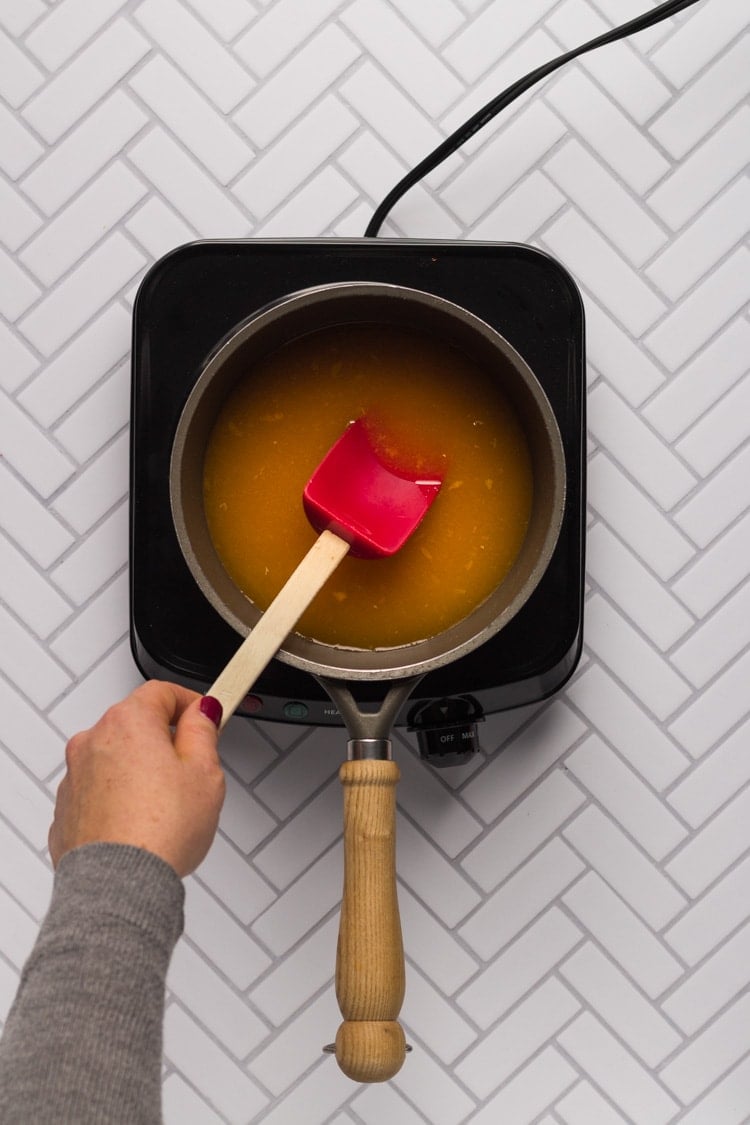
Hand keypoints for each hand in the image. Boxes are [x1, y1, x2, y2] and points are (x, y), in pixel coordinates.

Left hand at [49, 682, 225, 877]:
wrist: (119, 884)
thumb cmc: (158, 831)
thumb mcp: (205, 773)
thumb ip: (203, 732)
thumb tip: (202, 713)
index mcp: (128, 722)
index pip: (162, 692)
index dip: (191, 703)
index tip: (206, 716)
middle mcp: (93, 741)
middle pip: (136, 724)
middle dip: (165, 739)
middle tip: (193, 767)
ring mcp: (76, 776)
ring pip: (116, 758)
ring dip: (140, 769)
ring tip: (168, 804)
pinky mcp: (69, 809)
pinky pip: (100, 791)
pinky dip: (119, 797)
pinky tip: (142, 821)